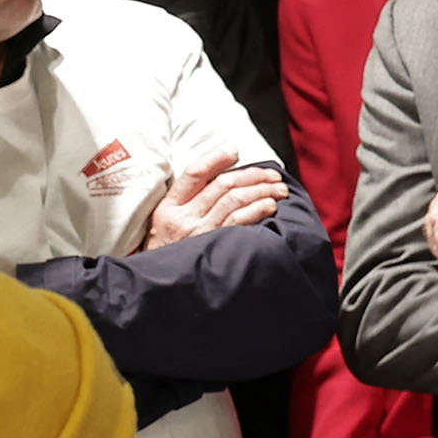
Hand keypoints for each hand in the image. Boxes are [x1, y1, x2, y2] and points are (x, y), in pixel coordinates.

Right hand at [145, 153, 286, 249]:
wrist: (157, 286)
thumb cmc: (166, 254)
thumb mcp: (163, 224)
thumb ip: (186, 203)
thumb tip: (222, 182)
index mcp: (169, 206)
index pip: (195, 172)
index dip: (216, 158)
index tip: (234, 150)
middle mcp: (184, 217)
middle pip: (223, 185)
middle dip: (253, 175)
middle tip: (273, 174)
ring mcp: (199, 233)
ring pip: (235, 200)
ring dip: (262, 190)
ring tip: (279, 189)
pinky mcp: (214, 248)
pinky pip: (239, 223)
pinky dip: (258, 210)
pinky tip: (270, 206)